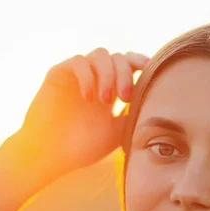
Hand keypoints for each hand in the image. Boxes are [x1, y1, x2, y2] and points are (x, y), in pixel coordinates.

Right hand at [18, 48, 148, 176]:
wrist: (52, 155)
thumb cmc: (83, 148)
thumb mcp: (118, 133)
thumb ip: (133, 116)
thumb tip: (157, 104)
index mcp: (112, 90)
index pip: (129, 65)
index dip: (141, 63)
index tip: (151, 72)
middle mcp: (96, 79)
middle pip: (118, 57)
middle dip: (126, 73)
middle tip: (125, 97)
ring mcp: (78, 75)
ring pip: (100, 54)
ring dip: (108, 74)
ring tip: (106, 100)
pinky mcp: (59, 74)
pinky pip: (78, 61)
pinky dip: (87, 76)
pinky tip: (89, 98)